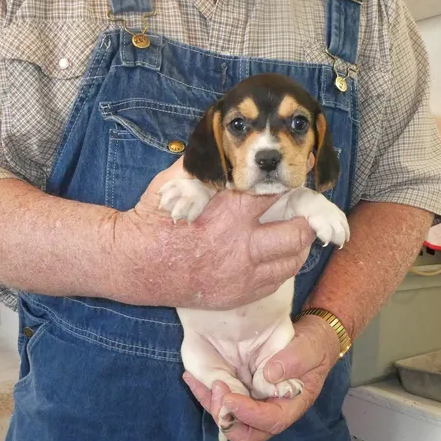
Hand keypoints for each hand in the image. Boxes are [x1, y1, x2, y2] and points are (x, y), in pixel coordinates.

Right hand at [110, 158, 313, 309]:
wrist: (135, 266)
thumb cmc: (153, 221)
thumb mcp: (175, 183)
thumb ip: (206, 168)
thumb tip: (226, 145)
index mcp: (228, 215)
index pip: (276, 194)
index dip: (292, 182)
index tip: (298, 175)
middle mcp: (241, 247)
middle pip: (298, 232)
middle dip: (305, 218)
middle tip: (303, 209)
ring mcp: (243, 275)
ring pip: (293, 259)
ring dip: (298, 243)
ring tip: (292, 230)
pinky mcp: (240, 294)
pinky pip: (278, 280)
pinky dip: (282, 265)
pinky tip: (274, 253)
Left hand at [183, 315, 339, 440]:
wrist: (306, 340)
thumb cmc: (312, 346)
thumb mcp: (310, 348)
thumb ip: (295, 360)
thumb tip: (270, 375)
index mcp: (291, 406)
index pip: (271, 421)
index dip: (249, 414)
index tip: (231, 398)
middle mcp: (271, 410)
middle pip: (247, 433)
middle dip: (228, 420)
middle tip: (217, 394)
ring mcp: (254, 403)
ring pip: (230, 420)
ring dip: (214, 406)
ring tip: (202, 383)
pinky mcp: (242, 392)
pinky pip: (222, 401)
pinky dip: (206, 393)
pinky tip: (191, 378)